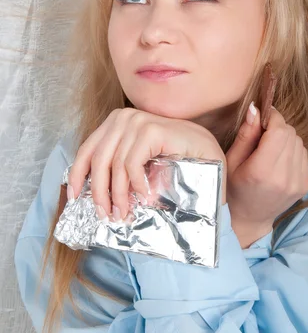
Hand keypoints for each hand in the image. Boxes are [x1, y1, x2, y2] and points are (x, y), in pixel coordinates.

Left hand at [67, 108, 226, 219]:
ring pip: (115, 166)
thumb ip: (117, 167)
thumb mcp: (138, 161)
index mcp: (115, 122)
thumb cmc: (173, 159)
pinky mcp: (151, 130)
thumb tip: (92, 193)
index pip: (87, 149)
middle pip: (98, 160)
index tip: (75, 197)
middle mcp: (123, 117)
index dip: (77, 175)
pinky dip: (136, 185)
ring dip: (119, 195)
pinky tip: (146, 197)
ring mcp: (137, 121)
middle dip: (99, 193)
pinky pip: (132, 164)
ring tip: (125, 213)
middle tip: (107, 215)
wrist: (208, 152)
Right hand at [225, 105, 307, 247]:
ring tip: (269, 148)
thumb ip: (245, 134)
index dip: (273, 117)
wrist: (249, 219)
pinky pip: (303, 154)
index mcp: (262, 171)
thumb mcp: (231, 161)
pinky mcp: (305, 184)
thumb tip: (255, 108)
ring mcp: (297, 182)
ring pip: (299, 142)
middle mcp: (284, 177)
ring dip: (285, 138)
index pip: (279, 131)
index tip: (263, 116)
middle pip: (290, 134)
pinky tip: (279, 159)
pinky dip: (292, 150)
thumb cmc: (233, 189)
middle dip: (278, 127)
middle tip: (262, 133)